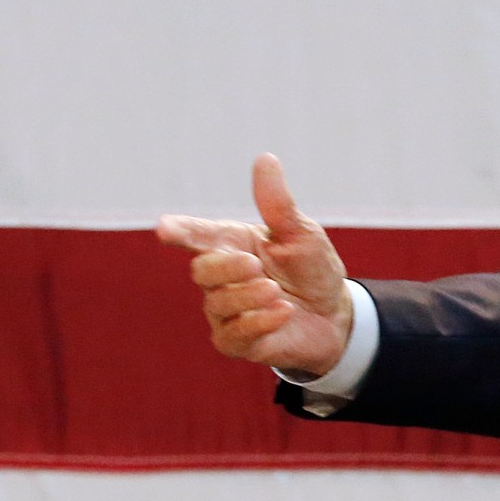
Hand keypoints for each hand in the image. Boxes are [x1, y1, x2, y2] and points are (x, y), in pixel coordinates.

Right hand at [156, 154, 353, 375]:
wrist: (335, 313)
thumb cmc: (312, 268)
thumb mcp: (302, 233)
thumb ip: (278, 204)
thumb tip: (265, 159)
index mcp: (233, 245)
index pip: (198, 236)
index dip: (181, 231)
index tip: (164, 228)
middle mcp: (222, 279)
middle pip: (202, 271)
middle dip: (226, 268)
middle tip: (256, 265)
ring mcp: (226, 312)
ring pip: (217, 304)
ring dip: (247, 295)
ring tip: (277, 291)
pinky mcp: (237, 342)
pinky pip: (233, 336)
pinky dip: (258, 322)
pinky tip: (283, 312)